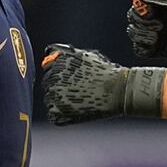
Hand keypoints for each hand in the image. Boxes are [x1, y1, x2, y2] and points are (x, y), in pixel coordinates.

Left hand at [41, 44, 165, 125]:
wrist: (119, 90)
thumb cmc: (105, 72)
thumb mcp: (85, 55)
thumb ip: (65, 53)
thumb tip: (48, 53)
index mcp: (58, 62)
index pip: (47, 68)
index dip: (60, 74)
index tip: (73, 79)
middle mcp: (53, 77)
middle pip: (47, 84)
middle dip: (60, 87)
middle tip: (79, 91)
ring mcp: (54, 95)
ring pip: (49, 99)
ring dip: (60, 101)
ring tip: (80, 100)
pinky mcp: (57, 111)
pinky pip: (52, 114)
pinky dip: (62, 114)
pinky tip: (77, 109)